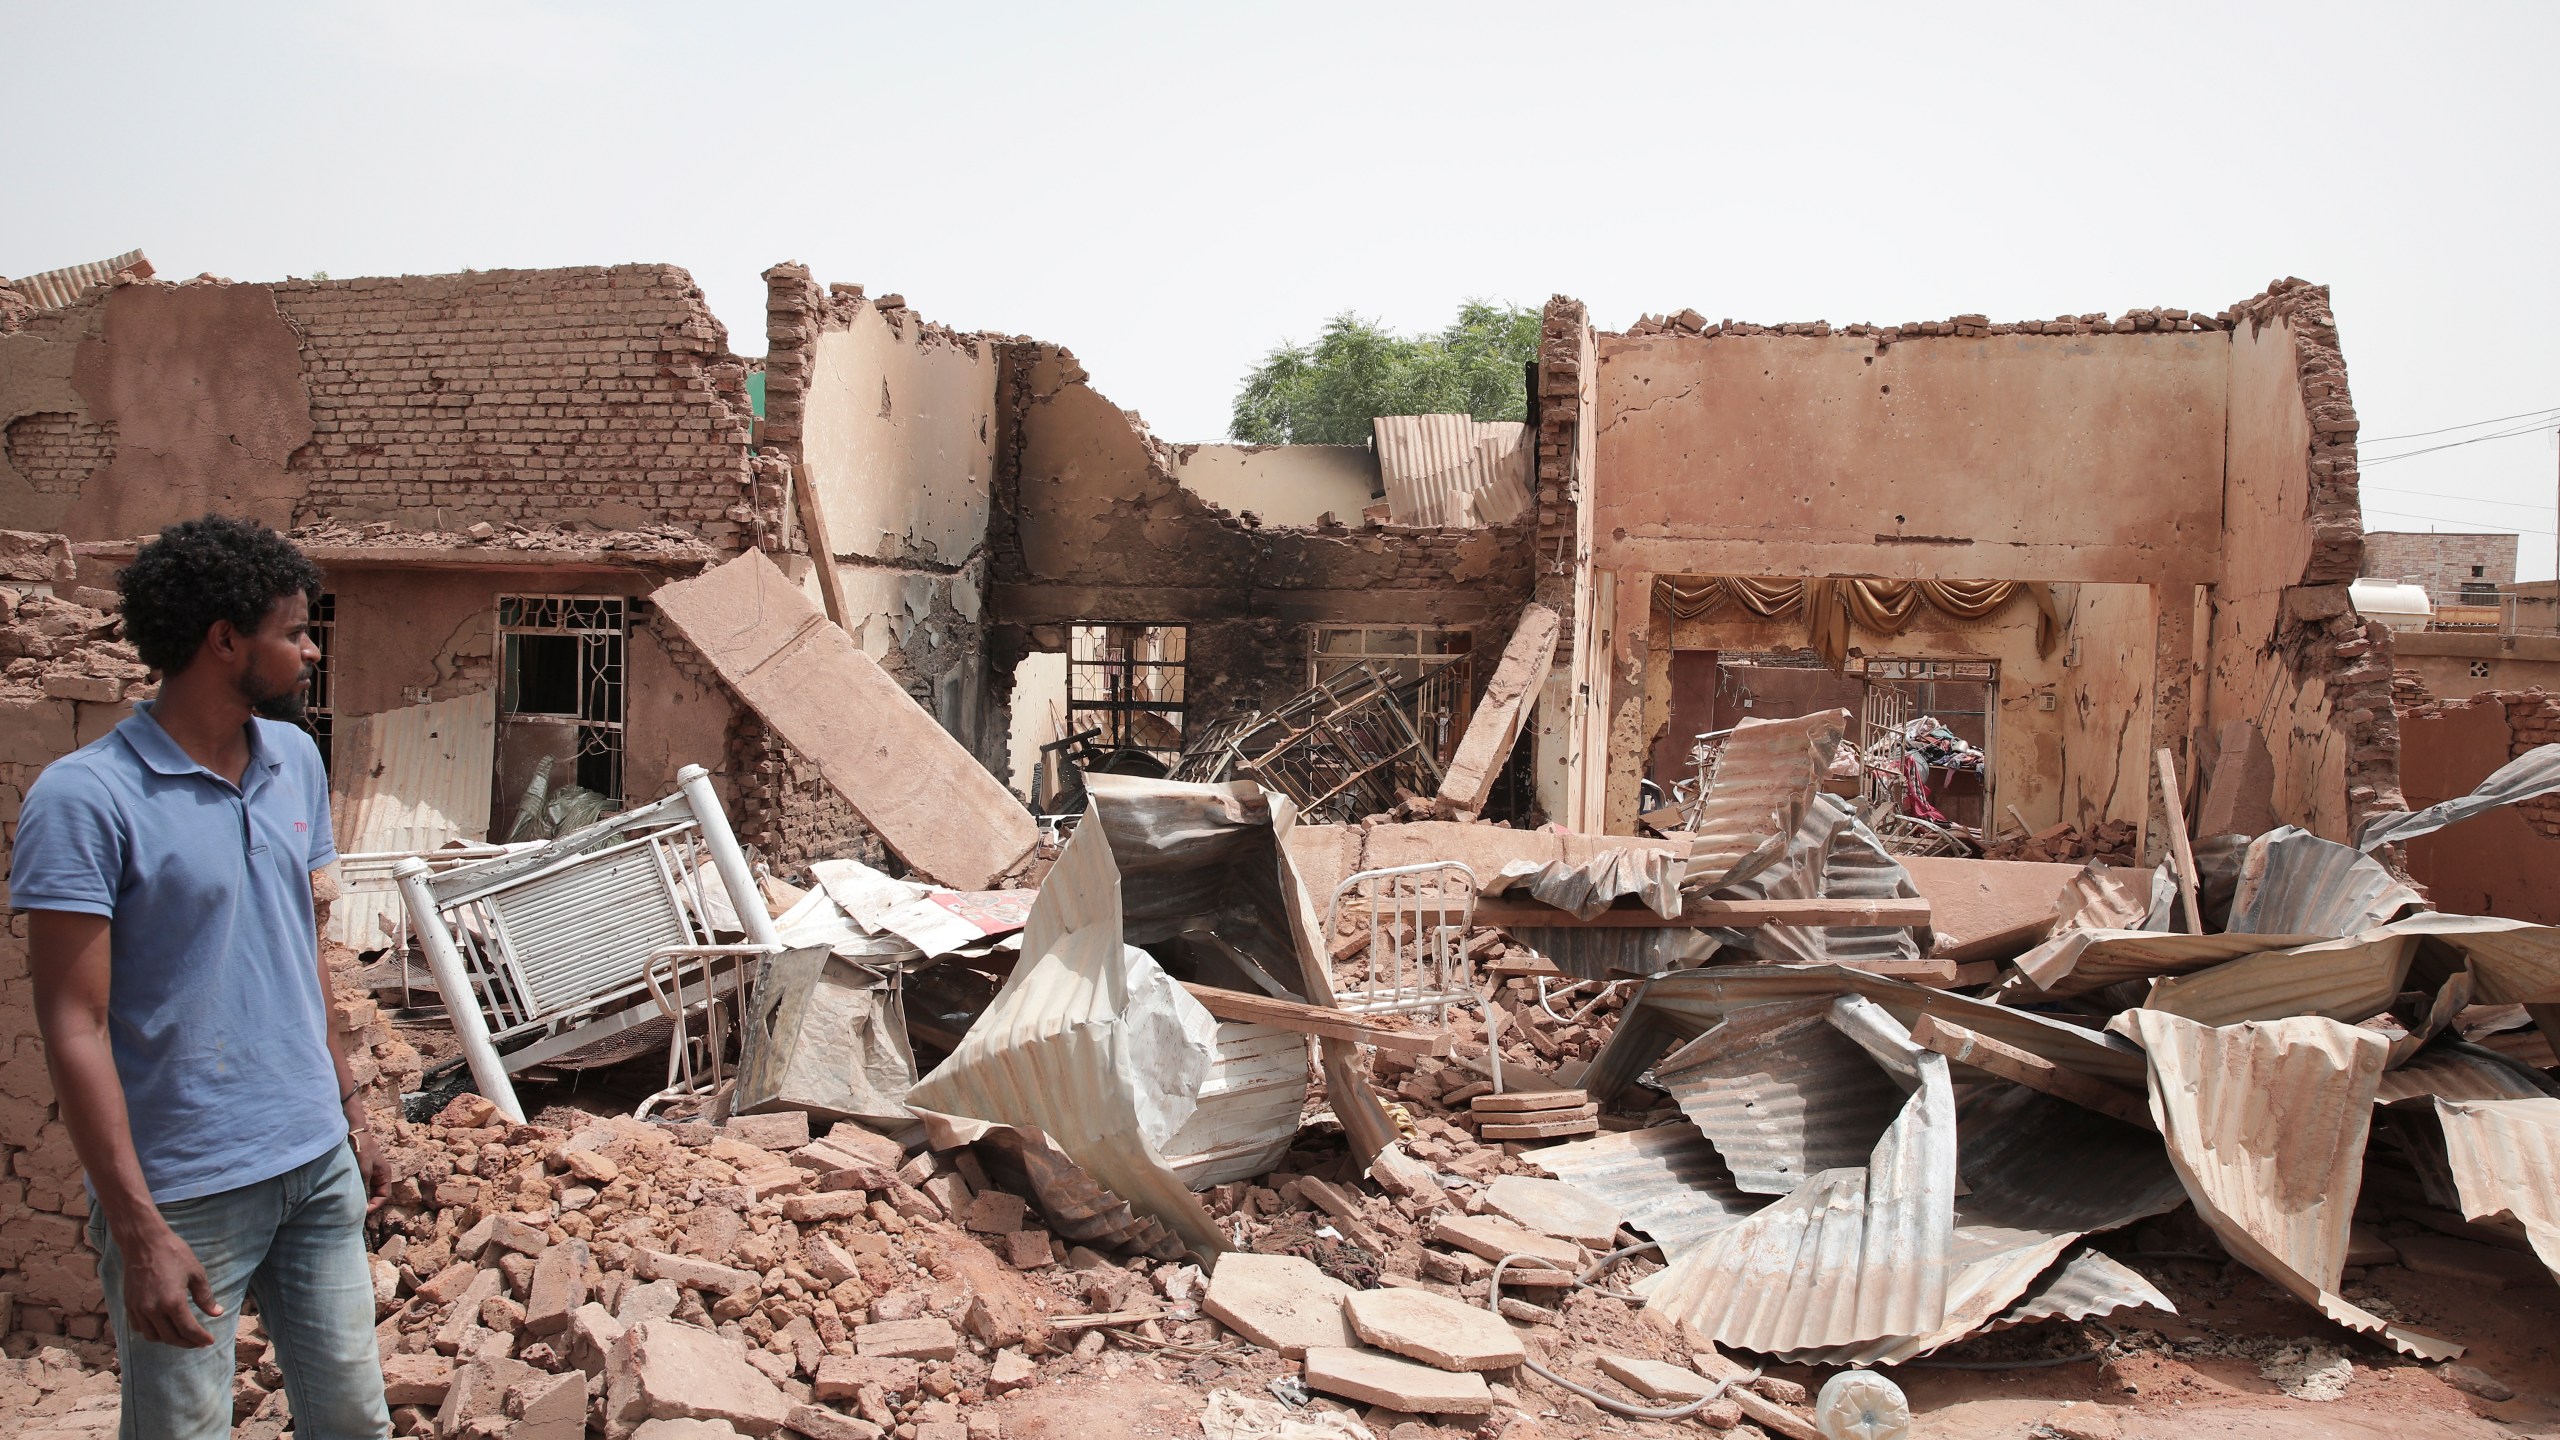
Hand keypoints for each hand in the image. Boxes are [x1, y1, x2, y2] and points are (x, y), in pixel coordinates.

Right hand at [117, 1216, 219, 1347]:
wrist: (144, 1242)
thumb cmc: (173, 1254)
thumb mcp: (196, 1273)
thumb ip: (205, 1297)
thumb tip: (217, 1313)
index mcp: (173, 1302)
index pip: (188, 1330)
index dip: (200, 1339)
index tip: (209, 1341)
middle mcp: (153, 1310)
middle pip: (171, 1338)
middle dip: (187, 1342)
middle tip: (198, 1341)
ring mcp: (139, 1309)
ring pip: (153, 1336)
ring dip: (169, 1339)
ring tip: (182, 1335)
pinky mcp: (129, 1305)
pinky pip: (140, 1328)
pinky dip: (152, 1332)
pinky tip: (162, 1326)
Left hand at [353, 1128, 390, 1213]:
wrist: (353, 1131)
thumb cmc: (361, 1148)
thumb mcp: (364, 1169)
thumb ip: (364, 1186)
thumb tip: (361, 1204)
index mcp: (385, 1174)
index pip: (384, 1196)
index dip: (374, 1206)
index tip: (362, 1212)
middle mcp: (379, 1175)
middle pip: (376, 1195)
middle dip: (367, 1204)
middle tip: (355, 1212)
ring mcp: (370, 1173)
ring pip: (367, 1191)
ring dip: (360, 1198)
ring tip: (350, 1205)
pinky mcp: (360, 1171)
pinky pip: (360, 1185)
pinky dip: (355, 1191)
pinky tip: (347, 1194)